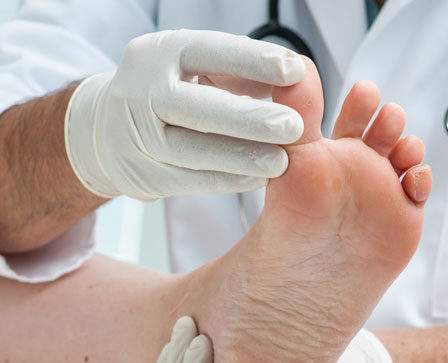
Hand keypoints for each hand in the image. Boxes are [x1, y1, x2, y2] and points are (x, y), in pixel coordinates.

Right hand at [65, 30, 304, 200]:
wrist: (108, 131)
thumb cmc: (167, 95)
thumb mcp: (193, 71)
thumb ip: (237, 75)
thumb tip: (294, 82)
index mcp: (160, 54)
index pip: (208, 52)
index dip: (252, 61)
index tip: (295, 73)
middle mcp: (142, 91)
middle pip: (197, 107)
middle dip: (248, 118)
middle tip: (292, 127)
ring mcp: (136, 136)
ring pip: (191, 150)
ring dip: (240, 157)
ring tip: (279, 162)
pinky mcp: (142, 173)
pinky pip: (188, 180)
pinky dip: (225, 181)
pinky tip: (256, 180)